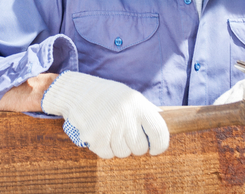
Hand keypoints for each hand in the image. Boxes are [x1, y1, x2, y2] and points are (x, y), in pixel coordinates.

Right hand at [41, 71, 168, 158]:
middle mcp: (125, 115)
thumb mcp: (130, 97)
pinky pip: (107, 154)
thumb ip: (147, 112)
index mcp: (138, 104)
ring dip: (118, 146)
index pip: (159, 132)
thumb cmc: (108, 95)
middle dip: (134, 145)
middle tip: (125, 134)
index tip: (155, 149)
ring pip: (123, 153)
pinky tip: (101, 134)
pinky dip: (105, 148)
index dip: (160, 145)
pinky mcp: (95, 136)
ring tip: (111, 131)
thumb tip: (166, 128)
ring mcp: (109, 126)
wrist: (77, 90)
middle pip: (140, 148)